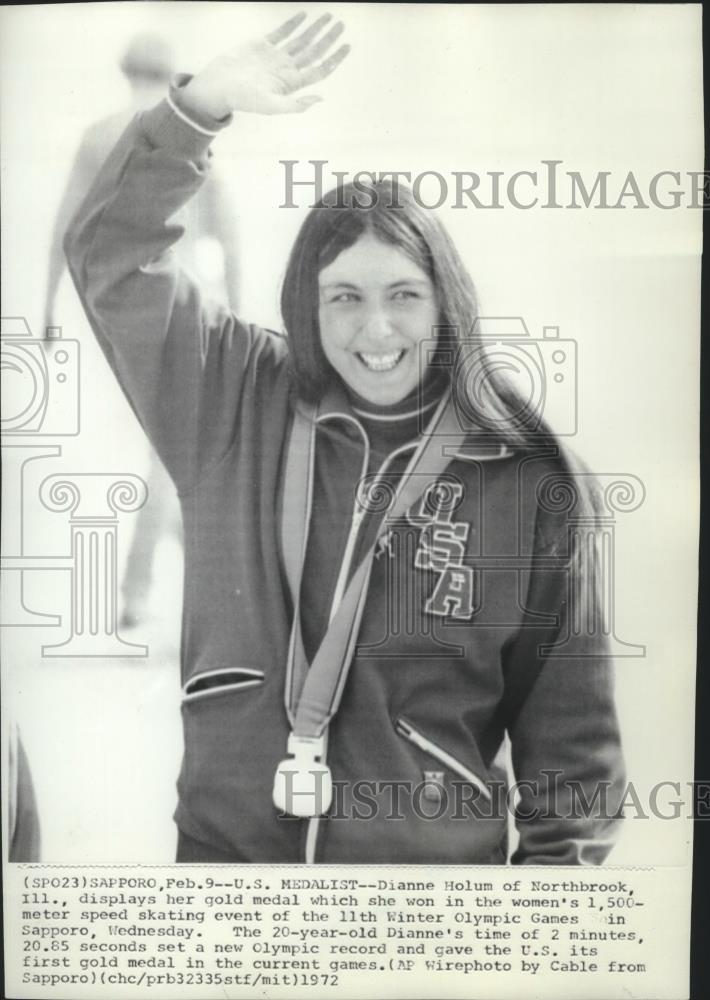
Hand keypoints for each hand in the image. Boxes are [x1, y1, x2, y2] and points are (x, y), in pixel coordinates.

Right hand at [182, 12, 349, 118]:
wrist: (218, 87)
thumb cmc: (242, 100)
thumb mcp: (271, 106)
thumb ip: (296, 105)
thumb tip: (320, 99)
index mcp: (291, 83)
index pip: (319, 69)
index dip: (334, 58)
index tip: (347, 45)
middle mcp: (286, 69)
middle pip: (314, 52)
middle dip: (328, 39)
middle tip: (341, 25)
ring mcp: (274, 57)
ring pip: (300, 40)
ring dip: (315, 29)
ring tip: (329, 17)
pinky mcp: (261, 46)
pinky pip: (281, 32)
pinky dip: (293, 24)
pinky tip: (303, 16)